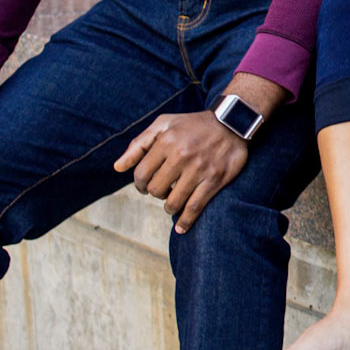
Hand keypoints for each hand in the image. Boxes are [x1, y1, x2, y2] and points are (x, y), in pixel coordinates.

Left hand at [114, 110, 249, 232]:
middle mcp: (181, 156)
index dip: (139, 184)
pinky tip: (181, 228)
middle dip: (155, 193)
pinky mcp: (214, 180)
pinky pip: (195, 207)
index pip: (141, 174)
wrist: (232, 121)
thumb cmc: (193, 124)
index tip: (144, 186)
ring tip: (172, 203)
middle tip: (161, 191)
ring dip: (169, 207)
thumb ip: (139, 144)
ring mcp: (199, 169)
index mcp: (166, 142)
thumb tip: (117, 168)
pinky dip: (186, 221)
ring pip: (173, 201)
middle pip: (156, 190)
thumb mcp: (164, 124)